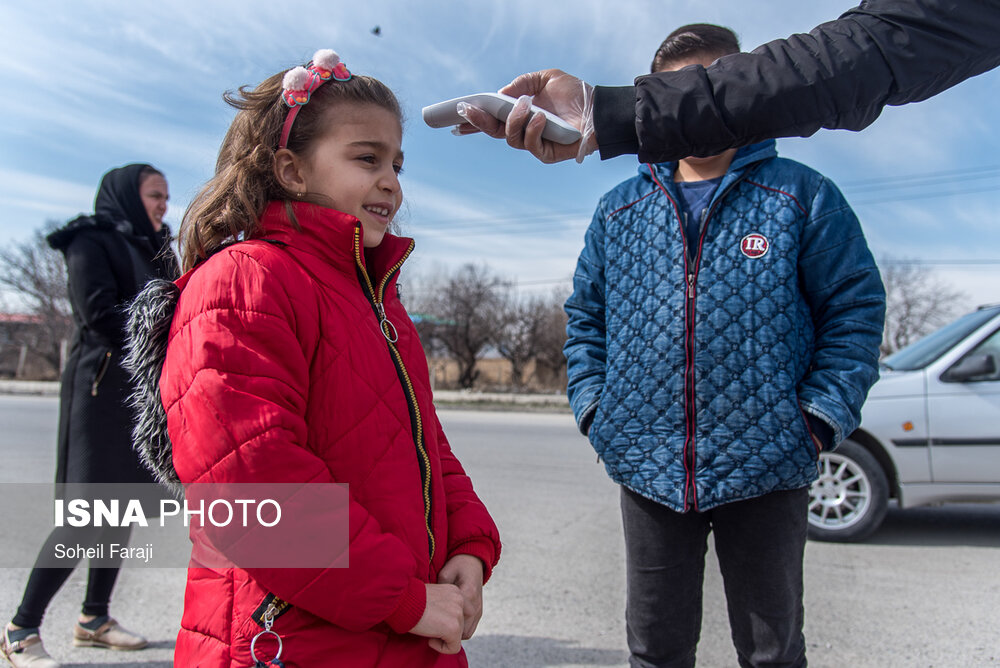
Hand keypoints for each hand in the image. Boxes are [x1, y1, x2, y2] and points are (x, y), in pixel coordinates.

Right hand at [410, 583, 464, 653]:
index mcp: (455, 591)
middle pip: (463, 625)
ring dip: (443, 638)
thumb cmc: (410, 599)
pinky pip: (454, 647)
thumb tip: (446, 619)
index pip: (464, 612)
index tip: (435, 621)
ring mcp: (458, 614)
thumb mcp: (432, 597)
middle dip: (448, 630)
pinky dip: (441, 647)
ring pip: (458, 636)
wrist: (402, 601)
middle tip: (431, 627)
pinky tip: (429, 639)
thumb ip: (444, 604)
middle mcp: (460, 600)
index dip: (450, 621)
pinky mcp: (453, 628)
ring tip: (428, 630)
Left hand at [437, 554, 484, 638]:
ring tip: (439, 630)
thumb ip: (441, 589)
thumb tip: (432, 606)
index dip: (441, 628)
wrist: (473, 561)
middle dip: (446, 635)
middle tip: (432, 632)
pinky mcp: (479, 612)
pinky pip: (470, 629)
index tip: (428, 627)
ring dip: (453, 635)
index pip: (455, 620)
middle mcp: (475, 604)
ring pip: (467, 633)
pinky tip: (447, 626)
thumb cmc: (457, 566)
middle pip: (461, 631)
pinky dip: (459, 631)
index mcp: (467, 593)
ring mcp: (479, 609)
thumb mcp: (445, 573)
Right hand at [456, 69, 597, 163]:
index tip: (457, 114)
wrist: (600, 108)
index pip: (492, 120)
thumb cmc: (575, 94)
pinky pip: (531, 145)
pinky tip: (540, 117)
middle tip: (469, 111)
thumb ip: (522, 82)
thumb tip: (501, 93)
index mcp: (521, 115)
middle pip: (494, 132)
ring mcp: (534, 144)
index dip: (474, 120)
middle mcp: (524, 131)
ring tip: (526, 105)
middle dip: (479, 122)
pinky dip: (533, 130)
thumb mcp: (546, 78)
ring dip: (513, 121)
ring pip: (511, 138)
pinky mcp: (547, 154)